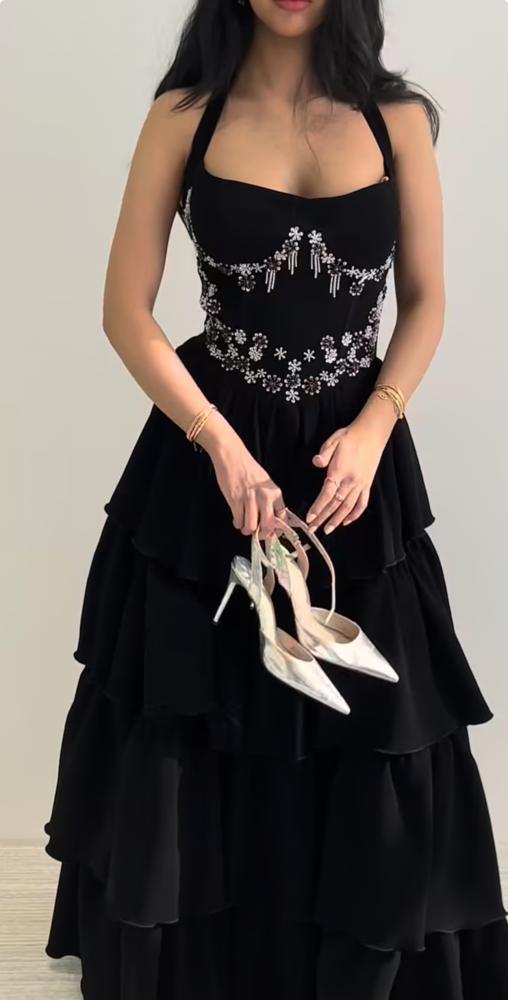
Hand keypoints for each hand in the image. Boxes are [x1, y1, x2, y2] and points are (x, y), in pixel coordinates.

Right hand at [200, 416, 285, 538]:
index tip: (273, 533)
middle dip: (262, 534)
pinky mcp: (235, 500)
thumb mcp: (265, 482)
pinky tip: (237, 519)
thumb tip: (270, 519)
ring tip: (244, 526)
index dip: (278, 529)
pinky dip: (237, 523)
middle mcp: (264, 497)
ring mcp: (250, 499)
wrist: (232, 455)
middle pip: (268, 526)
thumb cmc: (248, 468)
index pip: (282, 517)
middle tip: (257, 534)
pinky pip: (238, 520)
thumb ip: (269, 499)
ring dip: (247, 529)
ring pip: (251, 526)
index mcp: (275, 492)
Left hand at [306, 421, 385, 533]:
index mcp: (339, 471)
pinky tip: (347, 521)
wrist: (372, 433)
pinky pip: (362, 503)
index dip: (318, 508)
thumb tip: (316, 462)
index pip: (327, 494)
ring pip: (348, 507)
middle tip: (313, 529)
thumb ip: (324, 454)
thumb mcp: (334, 440)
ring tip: (328, 530)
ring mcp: (360, 484)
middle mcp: (350, 481)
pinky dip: (355, 514)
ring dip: (337, 520)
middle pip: (335, 504)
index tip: (310, 518)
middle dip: (323, 518)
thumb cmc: (350, 436)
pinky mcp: (367, 484)